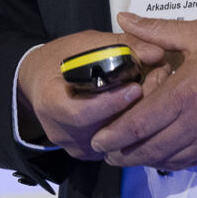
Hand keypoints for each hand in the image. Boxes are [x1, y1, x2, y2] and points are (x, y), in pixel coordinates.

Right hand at [17, 30, 145, 159]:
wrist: (40, 81)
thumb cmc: (62, 59)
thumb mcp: (85, 44)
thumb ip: (119, 46)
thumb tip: (157, 52)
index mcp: (50, 103)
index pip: (81, 113)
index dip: (110, 103)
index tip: (135, 88)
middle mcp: (62, 132)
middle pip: (104, 129)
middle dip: (132, 109)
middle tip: (155, 88)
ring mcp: (76, 147)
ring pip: (114, 139)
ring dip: (134, 118)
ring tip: (151, 95)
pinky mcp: (89, 153)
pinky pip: (114, 144)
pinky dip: (129, 127)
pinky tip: (141, 108)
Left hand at [89, 12, 196, 170]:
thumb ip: (157, 30)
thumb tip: (123, 18)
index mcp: (186, 94)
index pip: (138, 124)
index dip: (114, 135)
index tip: (97, 139)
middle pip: (149, 150)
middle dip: (124, 154)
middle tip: (106, 152)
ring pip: (170, 161)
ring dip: (146, 161)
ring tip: (129, 156)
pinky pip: (193, 162)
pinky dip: (172, 161)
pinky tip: (164, 155)